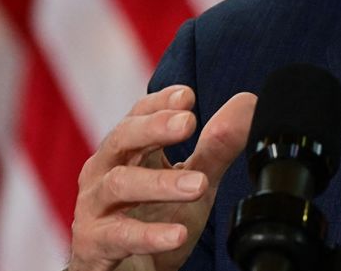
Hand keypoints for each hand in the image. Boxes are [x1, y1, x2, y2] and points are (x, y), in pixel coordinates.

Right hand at [68, 86, 255, 270]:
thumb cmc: (155, 219)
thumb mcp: (195, 181)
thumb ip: (217, 147)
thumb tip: (246, 104)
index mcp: (127, 152)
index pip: (138, 115)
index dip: (160, 102)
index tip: (189, 96)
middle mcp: (104, 172)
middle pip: (121, 138)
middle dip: (154, 127)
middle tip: (189, 123)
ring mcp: (95, 207)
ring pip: (120, 184)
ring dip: (161, 182)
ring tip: (199, 185)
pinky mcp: (94, 244)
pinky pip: (119, 235)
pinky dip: (149, 235)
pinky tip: (177, 235)